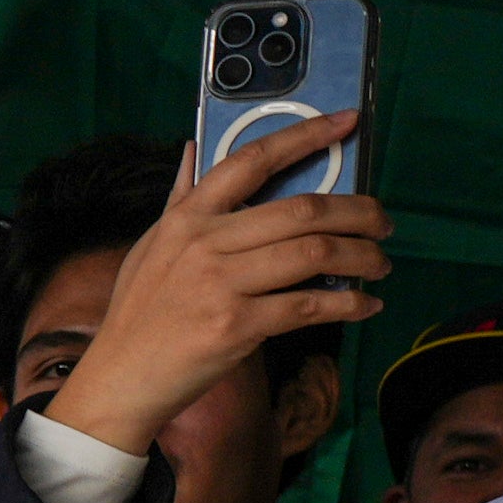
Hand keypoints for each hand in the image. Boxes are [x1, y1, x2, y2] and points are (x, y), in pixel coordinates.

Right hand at [45, 109, 389, 457]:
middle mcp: (204, 243)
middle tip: (383, 223)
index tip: (347, 122)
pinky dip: (349, 304)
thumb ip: (180, 199)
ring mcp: (220, 285)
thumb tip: (193, 150)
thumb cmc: (139, 315)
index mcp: (187, 218)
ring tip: (379, 264)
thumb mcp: (150, 247)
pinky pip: (310, 306)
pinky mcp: (236, 326)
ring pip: (316, 254)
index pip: (252, 159)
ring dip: (362, 257)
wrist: (119, 380)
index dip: (305, 135)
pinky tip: (365, 304)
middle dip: (360, 213)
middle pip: (304, 210)